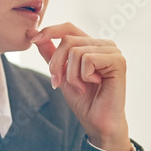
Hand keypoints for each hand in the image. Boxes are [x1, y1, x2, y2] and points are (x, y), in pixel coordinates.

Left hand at [28, 23, 133, 150]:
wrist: (98, 122)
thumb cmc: (84, 101)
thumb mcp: (62, 75)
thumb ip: (52, 55)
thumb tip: (35, 36)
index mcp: (92, 45)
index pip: (69, 28)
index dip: (49, 31)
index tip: (32, 39)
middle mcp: (104, 45)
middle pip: (68, 40)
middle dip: (57, 63)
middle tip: (59, 82)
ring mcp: (113, 52)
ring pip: (76, 51)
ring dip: (71, 74)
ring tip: (82, 86)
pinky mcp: (118, 61)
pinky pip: (88, 59)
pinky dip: (84, 76)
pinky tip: (95, 84)